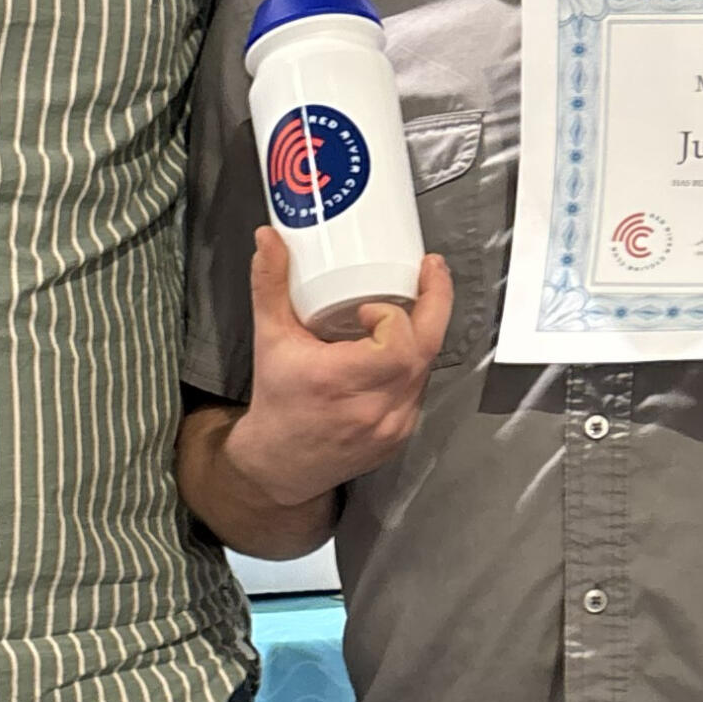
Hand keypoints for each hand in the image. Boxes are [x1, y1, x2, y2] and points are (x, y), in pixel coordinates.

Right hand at [224, 226, 452, 511]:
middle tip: (430, 273)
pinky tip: (399, 350)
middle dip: (434, 307)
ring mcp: (391, 427)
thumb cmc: (276, 402)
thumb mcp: (269, 339)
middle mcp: (372, 409)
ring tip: (407, 309)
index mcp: (340, 383)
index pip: (398, 346)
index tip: (369, 307)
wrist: (279, 465)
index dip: (393, 316)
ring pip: (426, 370)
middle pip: (425, 352)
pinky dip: (413, 365)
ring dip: (420, 337)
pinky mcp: (400, 436)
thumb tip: (268, 237)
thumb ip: (270, 285)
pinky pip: (420, 389)